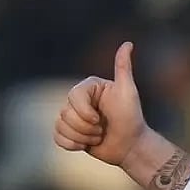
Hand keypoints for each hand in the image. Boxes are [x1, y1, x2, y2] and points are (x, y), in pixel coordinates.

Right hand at [53, 42, 147, 165]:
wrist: (132, 146)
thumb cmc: (132, 118)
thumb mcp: (128, 92)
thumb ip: (123, 68)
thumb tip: (128, 43)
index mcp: (88, 87)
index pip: (73, 96)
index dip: (84, 112)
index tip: (100, 119)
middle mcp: (79, 100)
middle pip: (65, 113)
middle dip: (86, 127)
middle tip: (103, 129)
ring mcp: (73, 116)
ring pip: (61, 125)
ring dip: (82, 137)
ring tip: (99, 136)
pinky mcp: (70, 132)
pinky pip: (57, 137)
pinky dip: (71, 144)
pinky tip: (85, 145)